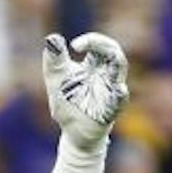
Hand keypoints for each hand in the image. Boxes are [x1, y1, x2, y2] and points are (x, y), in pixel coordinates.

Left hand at [42, 32, 128, 149]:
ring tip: (112, 54)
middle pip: (114, 52)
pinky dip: (121, 96)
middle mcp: (106, 75)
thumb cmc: (67, 104)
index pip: (100, 45)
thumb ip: (54, 62)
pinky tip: (120, 90)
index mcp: (94, 65)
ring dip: (116, 61)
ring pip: (120, 72)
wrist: (72, 133)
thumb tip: (51, 39)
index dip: (91, 40)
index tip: (73, 46)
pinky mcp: (110, 111)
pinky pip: (120, 102)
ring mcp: (111, 92)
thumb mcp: (56, 81)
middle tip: (82, 45)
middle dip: (103, 44)